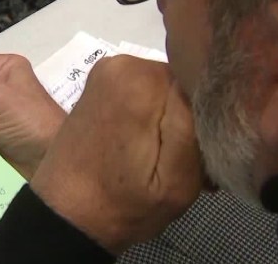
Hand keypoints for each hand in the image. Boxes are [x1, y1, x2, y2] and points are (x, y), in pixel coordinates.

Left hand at [29, 56, 203, 254]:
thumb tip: (202, 85)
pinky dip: (155, 117)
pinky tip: (152, 149)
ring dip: (174, 120)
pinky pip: (147, 92)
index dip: (209, 117)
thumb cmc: (124, 205)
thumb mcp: (176, 179)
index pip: (200, 81)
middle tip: (189, 163)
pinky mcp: (101, 83)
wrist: (68, 215)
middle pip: (182, 83)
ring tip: (168, 159)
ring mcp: (108, 70)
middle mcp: (123, 63)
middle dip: (191, 119)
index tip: (203, 152)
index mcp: (142, 79)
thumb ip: (193, 125)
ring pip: (167, 88)